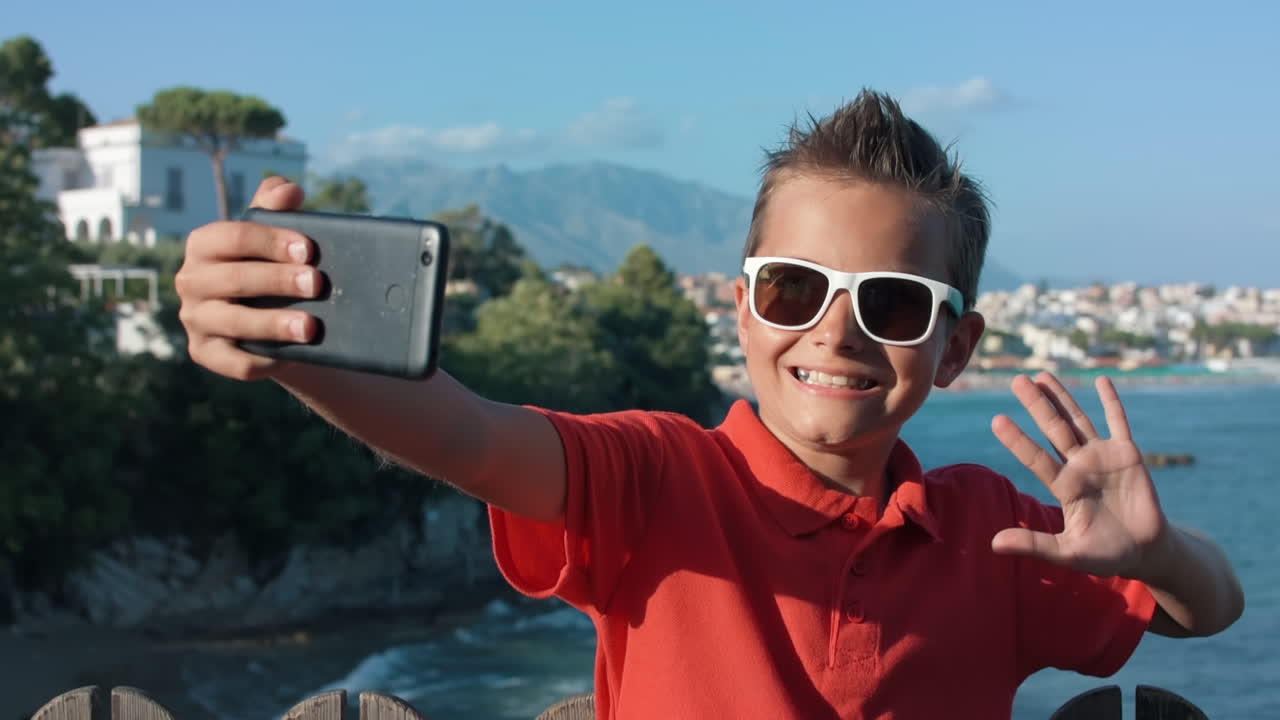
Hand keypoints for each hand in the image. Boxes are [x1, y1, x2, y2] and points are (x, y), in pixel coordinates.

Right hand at [175, 177, 318, 379]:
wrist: (271, 315)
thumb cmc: (271, 265)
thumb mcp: (274, 235)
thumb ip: (276, 207)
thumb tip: (289, 190)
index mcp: (204, 245)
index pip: (232, 237)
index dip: (270, 241)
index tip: (309, 250)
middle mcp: (191, 281)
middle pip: (234, 279)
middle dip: (278, 281)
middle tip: (317, 284)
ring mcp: (195, 319)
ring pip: (233, 322)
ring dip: (274, 324)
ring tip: (311, 327)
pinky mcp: (205, 353)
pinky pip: (232, 361)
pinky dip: (260, 361)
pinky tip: (289, 357)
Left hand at [990, 372, 1168, 578]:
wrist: (1144, 552)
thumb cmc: (1104, 554)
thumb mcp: (1067, 553)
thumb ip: (1034, 545)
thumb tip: (993, 544)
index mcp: (1064, 486)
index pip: (1036, 458)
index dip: (1018, 440)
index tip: (996, 420)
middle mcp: (1079, 466)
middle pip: (1054, 429)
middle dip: (1036, 405)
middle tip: (1016, 380)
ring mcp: (1103, 457)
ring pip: (1079, 421)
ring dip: (1062, 398)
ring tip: (1042, 375)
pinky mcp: (1129, 456)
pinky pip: (1119, 424)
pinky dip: (1112, 403)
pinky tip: (1102, 381)